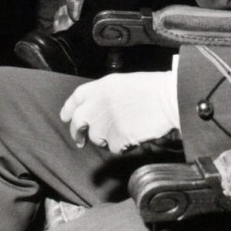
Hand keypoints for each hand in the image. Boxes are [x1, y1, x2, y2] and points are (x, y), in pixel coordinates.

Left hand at [60, 71, 178, 152]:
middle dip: (76, 132)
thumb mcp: (121, 83)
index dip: (68, 108)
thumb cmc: (149, 88)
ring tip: (123, 129)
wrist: (165, 98)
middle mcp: (96, 105)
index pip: (76, 98)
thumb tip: (97, 109)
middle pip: (77, 122)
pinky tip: (132, 135)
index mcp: (99, 87)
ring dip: (105, 137)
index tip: (65, 117)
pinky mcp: (114, 139)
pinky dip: (121, 145)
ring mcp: (104, 123)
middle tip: (79, 139)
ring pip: (96, 137)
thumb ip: (105, 95)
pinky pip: (113, 147)